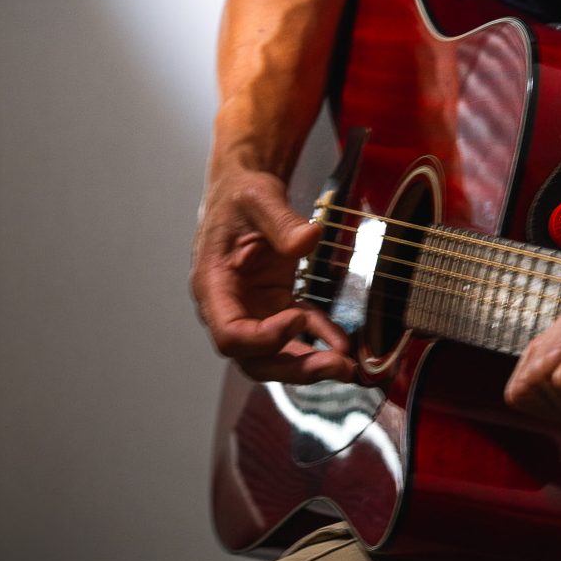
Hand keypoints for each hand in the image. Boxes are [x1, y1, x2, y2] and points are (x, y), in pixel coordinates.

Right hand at [190, 167, 353, 383]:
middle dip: (294, 367)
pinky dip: (320, 338)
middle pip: (254, 357)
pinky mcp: (276, 303)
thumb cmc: (241, 197)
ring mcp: (254, 309)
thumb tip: (308, 239)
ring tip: (346, 367)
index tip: (297, 320)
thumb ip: (280, 221)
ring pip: (276, 354)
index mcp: (213, 286)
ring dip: (309, 363)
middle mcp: (231, 306)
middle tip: (334, 367)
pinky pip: (299, 330)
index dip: (263, 338)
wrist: (245, 193)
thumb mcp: (258, 198)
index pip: (230, 334)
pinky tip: (343, 342)